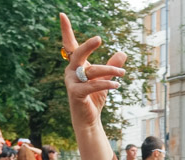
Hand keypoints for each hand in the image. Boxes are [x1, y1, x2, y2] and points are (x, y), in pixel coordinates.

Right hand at [59, 14, 126, 128]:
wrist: (89, 119)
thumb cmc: (94, 97)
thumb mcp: (105, 79)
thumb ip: (112, 66)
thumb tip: (122, 53)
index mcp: (76, 65)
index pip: (70, 44)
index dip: (65, 30)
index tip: (61, 14)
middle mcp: (70, 71)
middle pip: (78, 53)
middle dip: (88, 46)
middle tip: (99, 38)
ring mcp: (71, 82)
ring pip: (91, 71)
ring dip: (109, 71)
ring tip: (123, 73)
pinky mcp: (75, 93)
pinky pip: (92, 85)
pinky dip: (105, 83)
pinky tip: (116, 84)